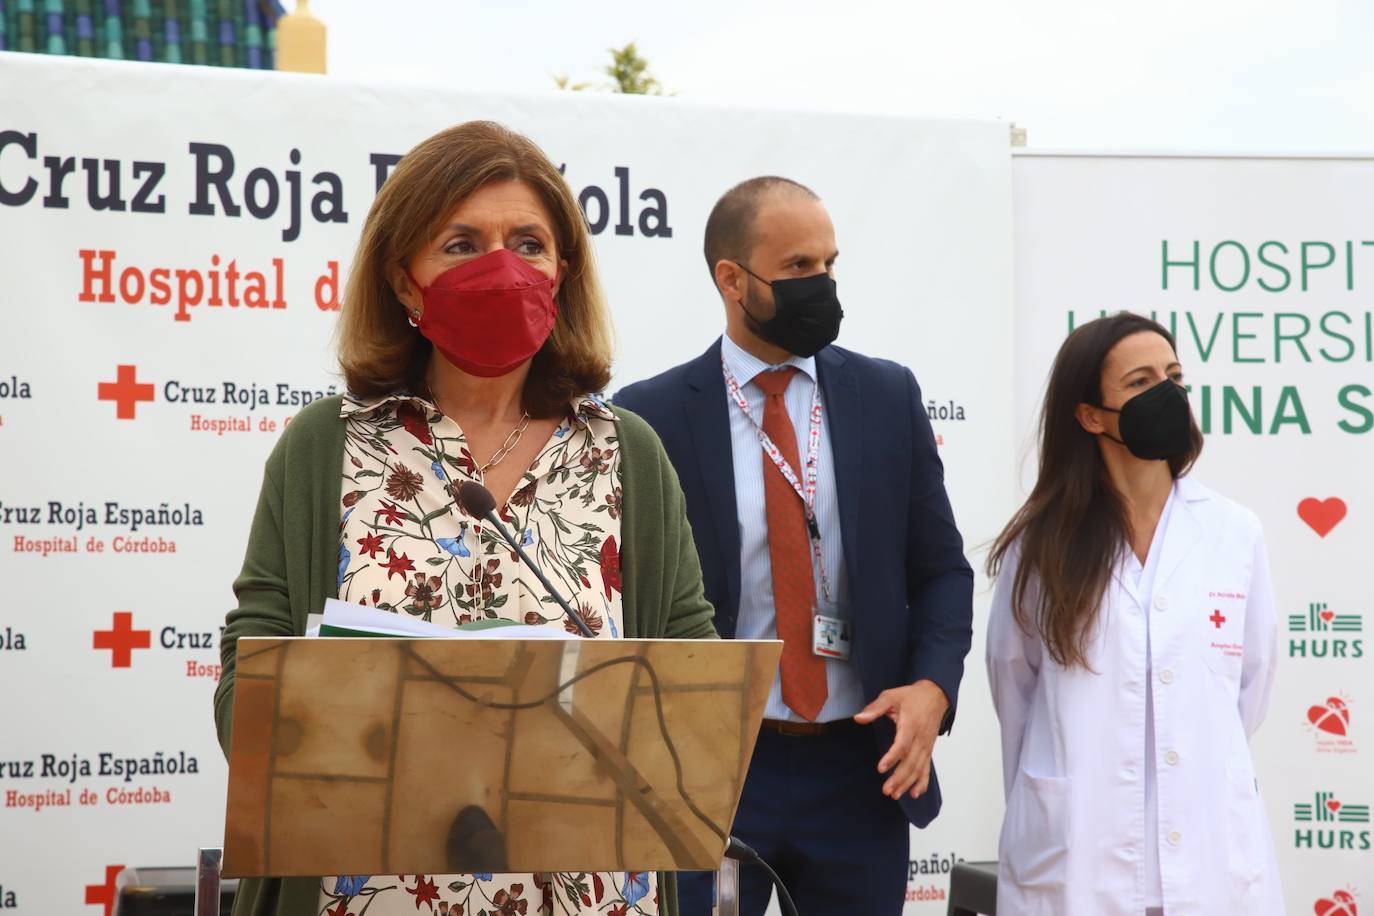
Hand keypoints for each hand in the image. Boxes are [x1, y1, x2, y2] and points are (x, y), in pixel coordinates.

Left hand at [853, 679, 949, 799]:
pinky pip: (927, 769)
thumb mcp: (891, 696)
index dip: (892, 758)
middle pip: (911, 762)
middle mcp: (920, 739)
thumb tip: (858, 718)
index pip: (902, 745)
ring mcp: (926, 746)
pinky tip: (915, 793)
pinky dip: (922, 782)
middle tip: (886, 790)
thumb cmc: (912, 697)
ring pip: (918, 768)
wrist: (935, 695)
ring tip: (895, 795)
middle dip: (899, 778)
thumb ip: (875, 708)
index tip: (881, 768)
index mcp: (910, 725)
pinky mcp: (929, 750)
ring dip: (907, 783)